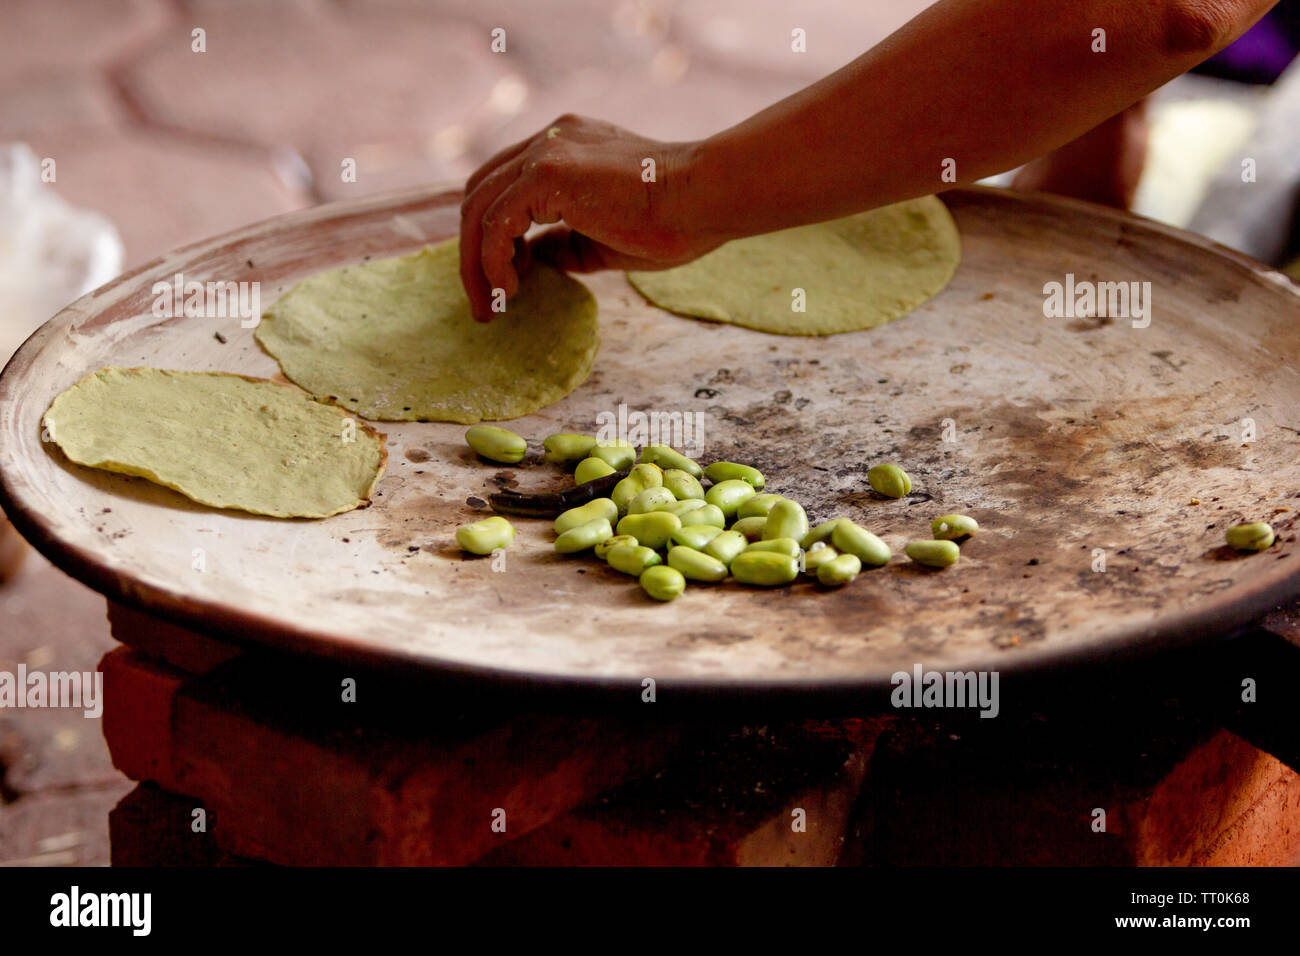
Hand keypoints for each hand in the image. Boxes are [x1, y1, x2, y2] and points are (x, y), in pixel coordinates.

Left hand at [458, 114, 721, 320]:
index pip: (504, 186)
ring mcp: (545, 151)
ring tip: (492, 307)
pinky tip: (513, 290)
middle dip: (472, 255)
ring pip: (478, 209)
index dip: (493, 236)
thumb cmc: (677, 220)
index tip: (504, 281)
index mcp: (565, 148)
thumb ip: (566, 243)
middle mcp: (549, 141)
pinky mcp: (546, 172)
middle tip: (484, 305)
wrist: (706, 198)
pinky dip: (493, 262)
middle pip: (480, 195)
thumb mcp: (605, 239)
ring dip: (475, 265)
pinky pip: (495, 224)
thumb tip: (534, 262)